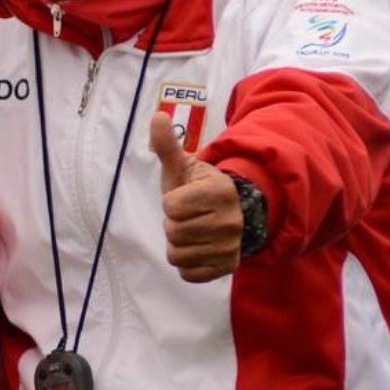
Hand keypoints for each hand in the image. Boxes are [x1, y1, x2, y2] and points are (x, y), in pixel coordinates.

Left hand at [150, 113, 241, 281]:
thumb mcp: (182, 167)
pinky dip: (186, 264)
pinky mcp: (227, 267)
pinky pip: (188, 274)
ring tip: (192, 231)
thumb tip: (157, 116)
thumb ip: (167, 145)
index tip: (184, 198)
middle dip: (173, 224)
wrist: (231, 214)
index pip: (171, 207)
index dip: (171, 203)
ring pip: (178, 255)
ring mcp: (231, 246)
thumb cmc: (198, 188)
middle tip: (188, 217)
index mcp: (219, 192)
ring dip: (178, 244)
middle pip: (173, 232)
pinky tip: (197, 248)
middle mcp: (231, 221)